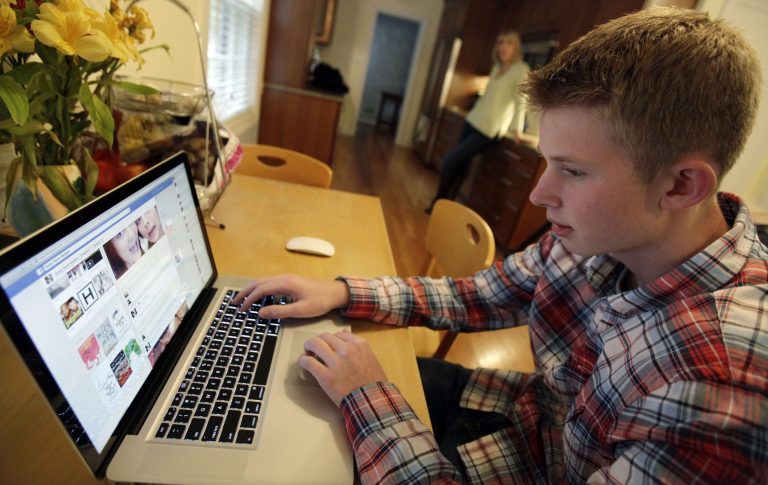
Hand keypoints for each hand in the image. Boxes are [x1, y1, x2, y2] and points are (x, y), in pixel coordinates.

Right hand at [233, 274, 349, 319]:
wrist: (335, 292)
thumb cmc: (320, 301)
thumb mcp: (300, 310)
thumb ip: (280, 311)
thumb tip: (260, 313)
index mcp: (285, 283)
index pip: (261, 290)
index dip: (249, 299)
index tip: (241, 309)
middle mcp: (283, 278)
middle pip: (259, 283)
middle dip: (245, 292)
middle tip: (234, 302)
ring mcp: (287, 278)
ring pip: (263, 282)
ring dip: (252, 290)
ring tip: (242, 299)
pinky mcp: (290, 281)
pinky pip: (270, 283)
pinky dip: (260, 289)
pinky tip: (259, 297)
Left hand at [299, 330, 386, 405]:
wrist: (371, 402)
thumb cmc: (373, 382)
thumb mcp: (370, 358)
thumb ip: (357, 346)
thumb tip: (344, 332)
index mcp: (359, 344)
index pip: (339, 334)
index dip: (332, 340)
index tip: (329, 346)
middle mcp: (347, 350)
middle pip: (325, 337)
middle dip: (319, 341)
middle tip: (316, 349)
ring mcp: (336, 362)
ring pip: (315, 344)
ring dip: (309, 346)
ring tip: (308, 353)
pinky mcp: (326, 376)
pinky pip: (308, 362)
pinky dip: (303, 360)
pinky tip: (303, 362)